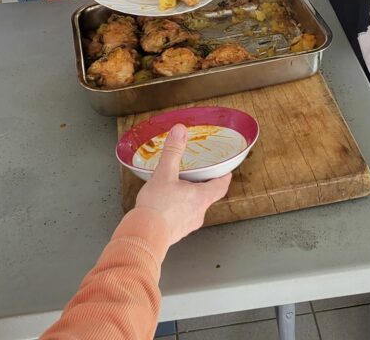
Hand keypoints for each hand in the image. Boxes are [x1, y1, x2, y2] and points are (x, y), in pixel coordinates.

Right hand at [135, 123, 231, 245]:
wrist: (143, 237)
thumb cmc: (156, 209)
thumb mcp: (164, 174)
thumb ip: (173, 152)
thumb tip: (180, 131)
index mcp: (201, 198)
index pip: (221, 186)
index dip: (224, 177)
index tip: (226, 171)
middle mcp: (198, 213)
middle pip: (208, 197)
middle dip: (203, 186)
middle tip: (198, 176)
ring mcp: (187, 225)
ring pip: (194, 208)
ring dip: (188, 198)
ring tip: (177, 189)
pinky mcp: (174, 233)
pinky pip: (180, 218)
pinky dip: (177, 210)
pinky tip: (164, 206)